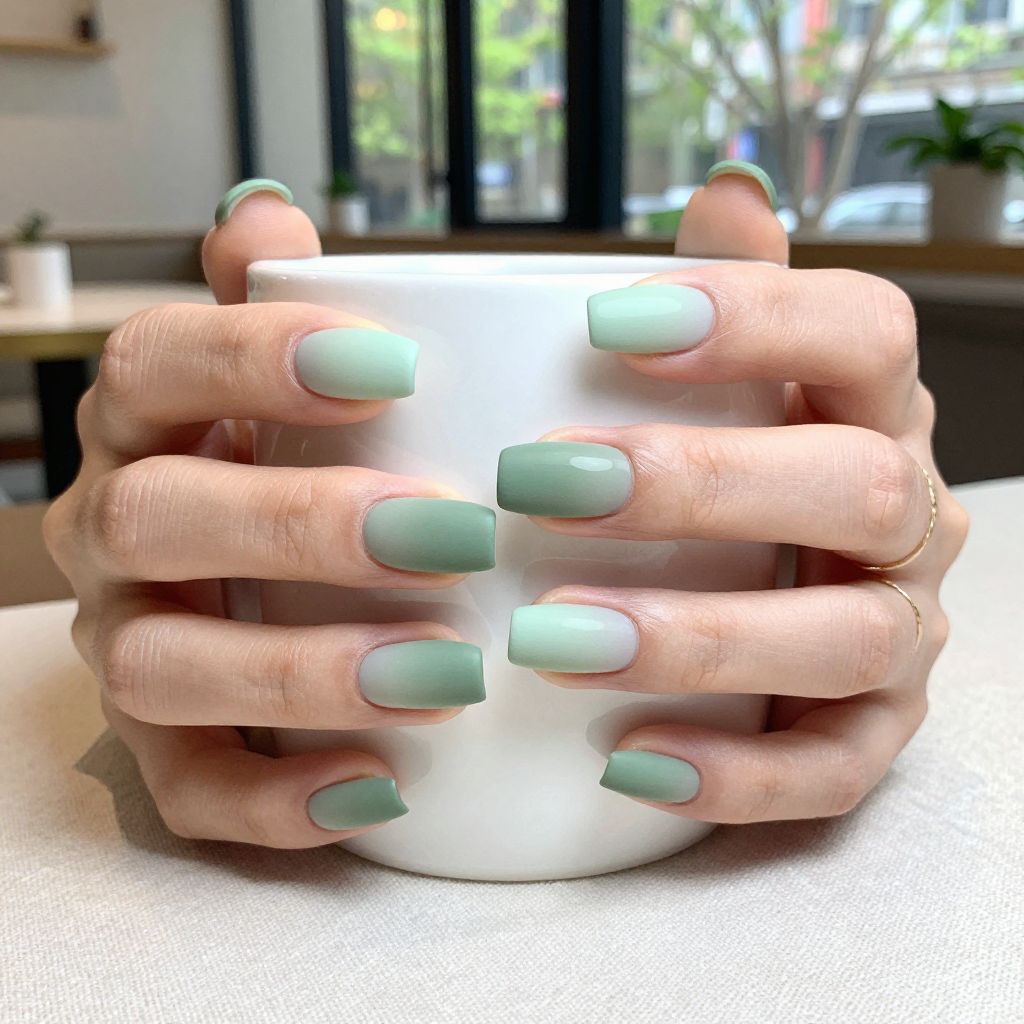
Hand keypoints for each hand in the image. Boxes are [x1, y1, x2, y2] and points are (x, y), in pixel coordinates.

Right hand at [43, 182, 492, 846]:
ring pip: (163, 667)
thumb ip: (278, 298)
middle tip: (451, 533)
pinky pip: (188, 792)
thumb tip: (268, 209)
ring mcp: (128, 646)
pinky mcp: (160, 754)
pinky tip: (381, 786)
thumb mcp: (291, 376)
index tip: (393, 364)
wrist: (268, 582)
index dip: (256, 356)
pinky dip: (278, 799)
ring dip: (303, 672)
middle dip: (298, 524)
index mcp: (146, 425)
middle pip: (158, 518)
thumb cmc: (299, 460)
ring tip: (446, 674)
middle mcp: (114, 534)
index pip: (157, 365)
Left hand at [500, 164, 969, 822]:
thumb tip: (728, 189)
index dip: (752, 316)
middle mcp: (909, 519)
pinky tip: (626, 760)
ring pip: (846, 638)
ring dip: (698, 636)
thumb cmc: (733, 471)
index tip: (606, 323)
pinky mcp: (875, 735)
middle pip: (857, 487)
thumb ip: (731, 296)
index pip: (863, 332)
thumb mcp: (734, 381)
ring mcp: (903, 632)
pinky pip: (834, 768)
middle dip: (700, 484)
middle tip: (542, 482)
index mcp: (873, 410)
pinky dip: (735, 771)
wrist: (780, 601)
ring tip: (551, 635)